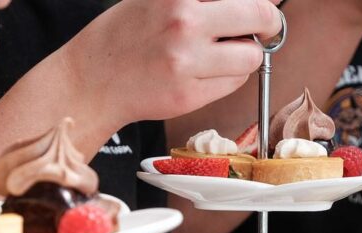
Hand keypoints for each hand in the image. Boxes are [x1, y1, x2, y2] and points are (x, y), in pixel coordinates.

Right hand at [70, 0, 281, 128]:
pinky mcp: (189, 94)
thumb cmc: (127, 35)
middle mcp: (183, 21)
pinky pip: (234, 83)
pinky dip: (229, 77)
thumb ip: (205, 0)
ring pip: (252, 56)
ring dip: (246, 54)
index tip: (264, 4)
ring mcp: (187, 60)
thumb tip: (259, 1)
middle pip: (260, 14)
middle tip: (264, 27)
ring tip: (224, 52)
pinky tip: (205, 72)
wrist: (92, 79)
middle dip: (269, 22)